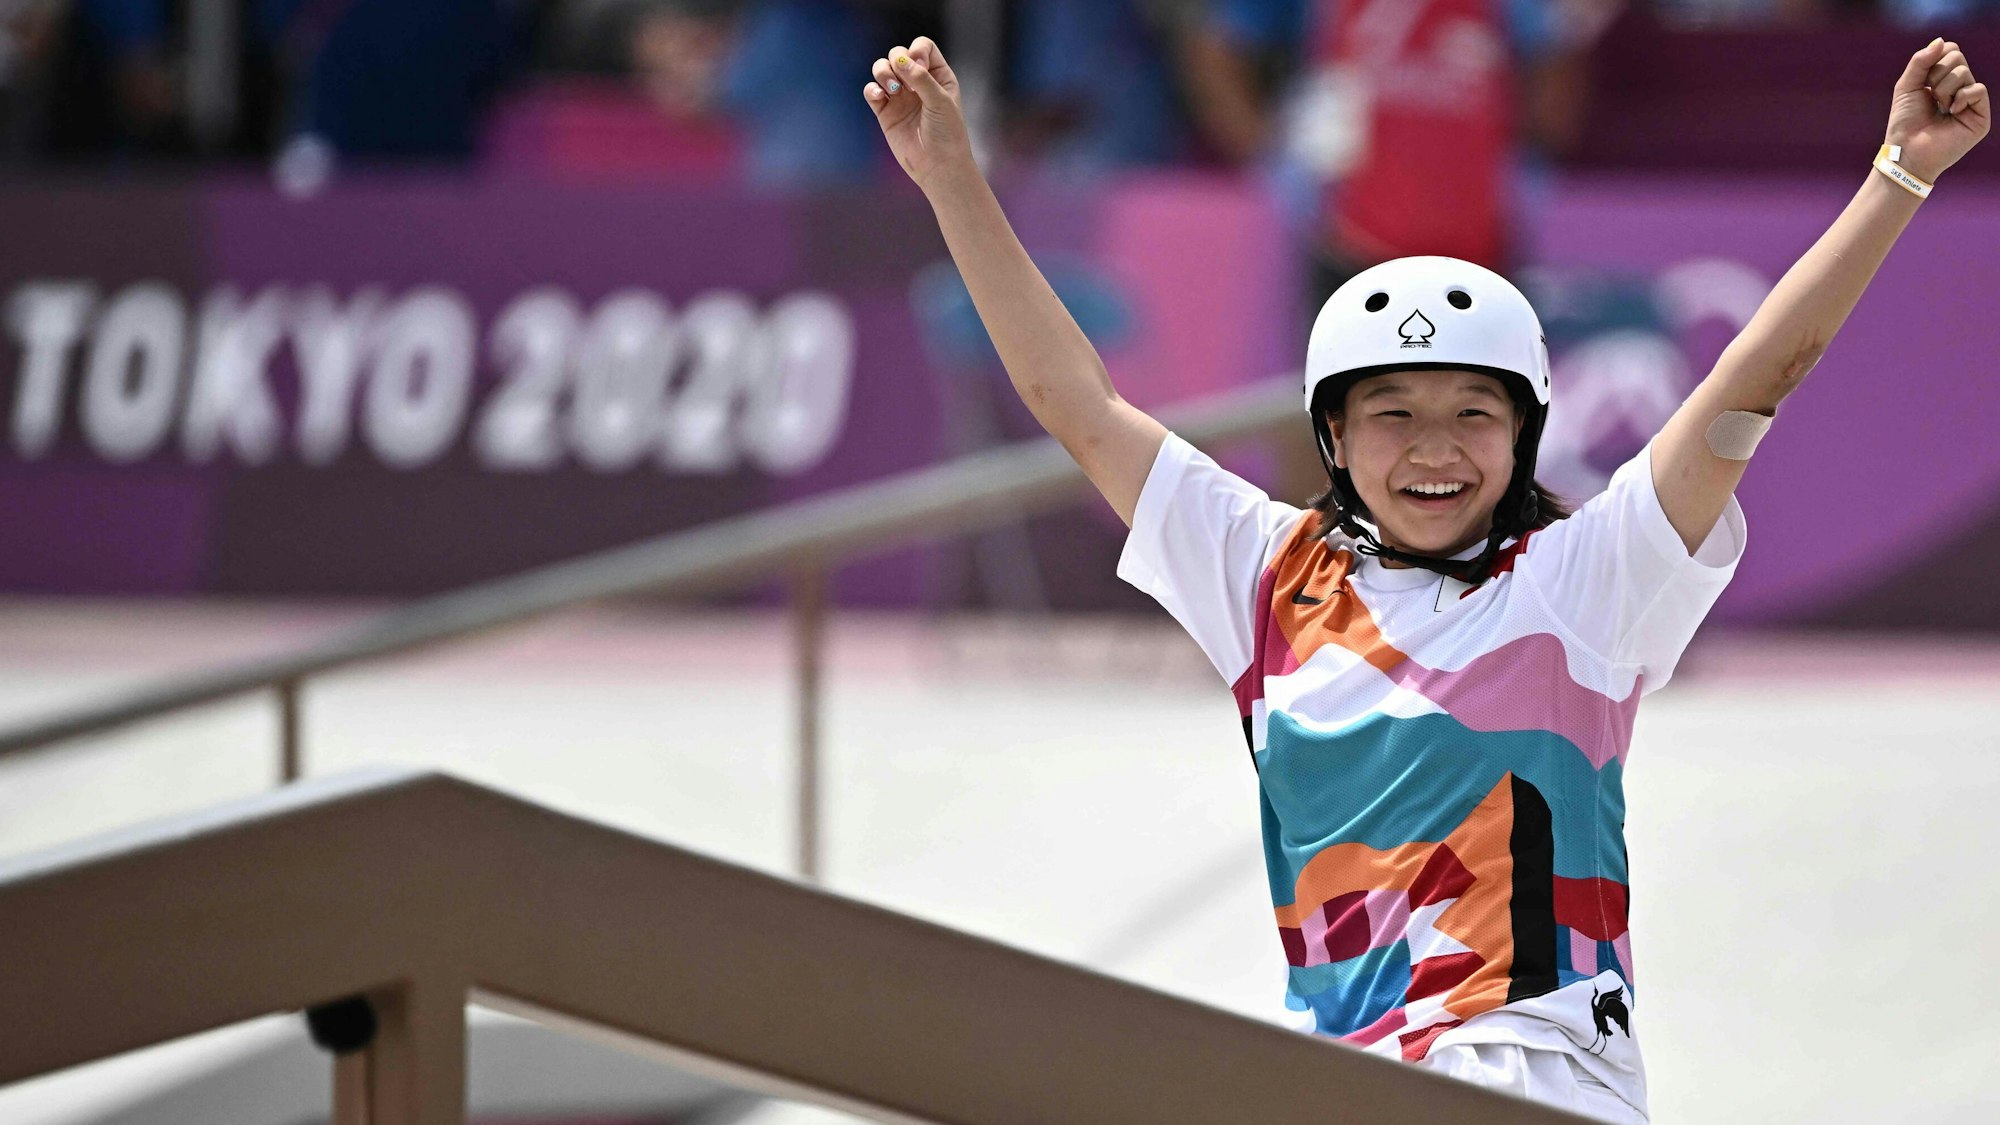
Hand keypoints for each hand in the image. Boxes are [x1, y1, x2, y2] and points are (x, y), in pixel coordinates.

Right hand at [863, 37, 974, 191]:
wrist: (937, 167)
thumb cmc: (947, 134)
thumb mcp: (940, 101)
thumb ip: (921, 78)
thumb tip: (900, 59)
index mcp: (938, 76)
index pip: (922, 48)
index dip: (917, 51)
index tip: (919, 67)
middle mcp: (917, 83)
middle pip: (898, 54)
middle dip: (897, 60)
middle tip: (904, 81)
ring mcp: (900, 97)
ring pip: (882, 69)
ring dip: (883, 72)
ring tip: (892, 89)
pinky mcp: (885, 112)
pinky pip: (871, 91)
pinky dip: (872, 89)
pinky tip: (879, 96)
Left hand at [1886, 38, 1989, 182]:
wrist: (1907, 151)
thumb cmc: (1904, 122)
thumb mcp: (1907, 85)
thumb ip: (1920, 61)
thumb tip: (1942, 41)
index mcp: (1943, 80)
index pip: (1950, 51)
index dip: (1935, 59)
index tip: (1923, 80)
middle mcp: (1959, 88)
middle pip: (1957, 58)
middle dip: (1937, 74)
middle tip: (1930, 96)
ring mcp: (1971, 101)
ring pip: (1965, 73)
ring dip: (1944, 89)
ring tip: (1939, 108)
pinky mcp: (1980, 115)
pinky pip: (1978, 89)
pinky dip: (1961, 98)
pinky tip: (1951, 112)